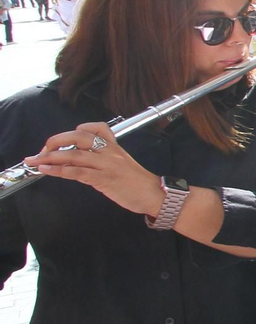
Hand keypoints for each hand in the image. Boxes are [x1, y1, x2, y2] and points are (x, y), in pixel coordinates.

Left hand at [25, 122, 164, 216]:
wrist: (154, 195)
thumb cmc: (137, 183)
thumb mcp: (121, 165)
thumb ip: (101, 160)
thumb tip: (76, 162)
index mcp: (114, 147)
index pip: (95, 128)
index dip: (75, 131)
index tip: (61, 142)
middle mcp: (110, 152)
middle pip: (79, 137)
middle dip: (55, 141)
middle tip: (41, 150)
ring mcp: (107, 165)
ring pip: (74, 154)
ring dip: (50, 157)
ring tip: (35, 161)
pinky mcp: (104, 179)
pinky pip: (78, 172)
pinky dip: (59, 170)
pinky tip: (47, 170)